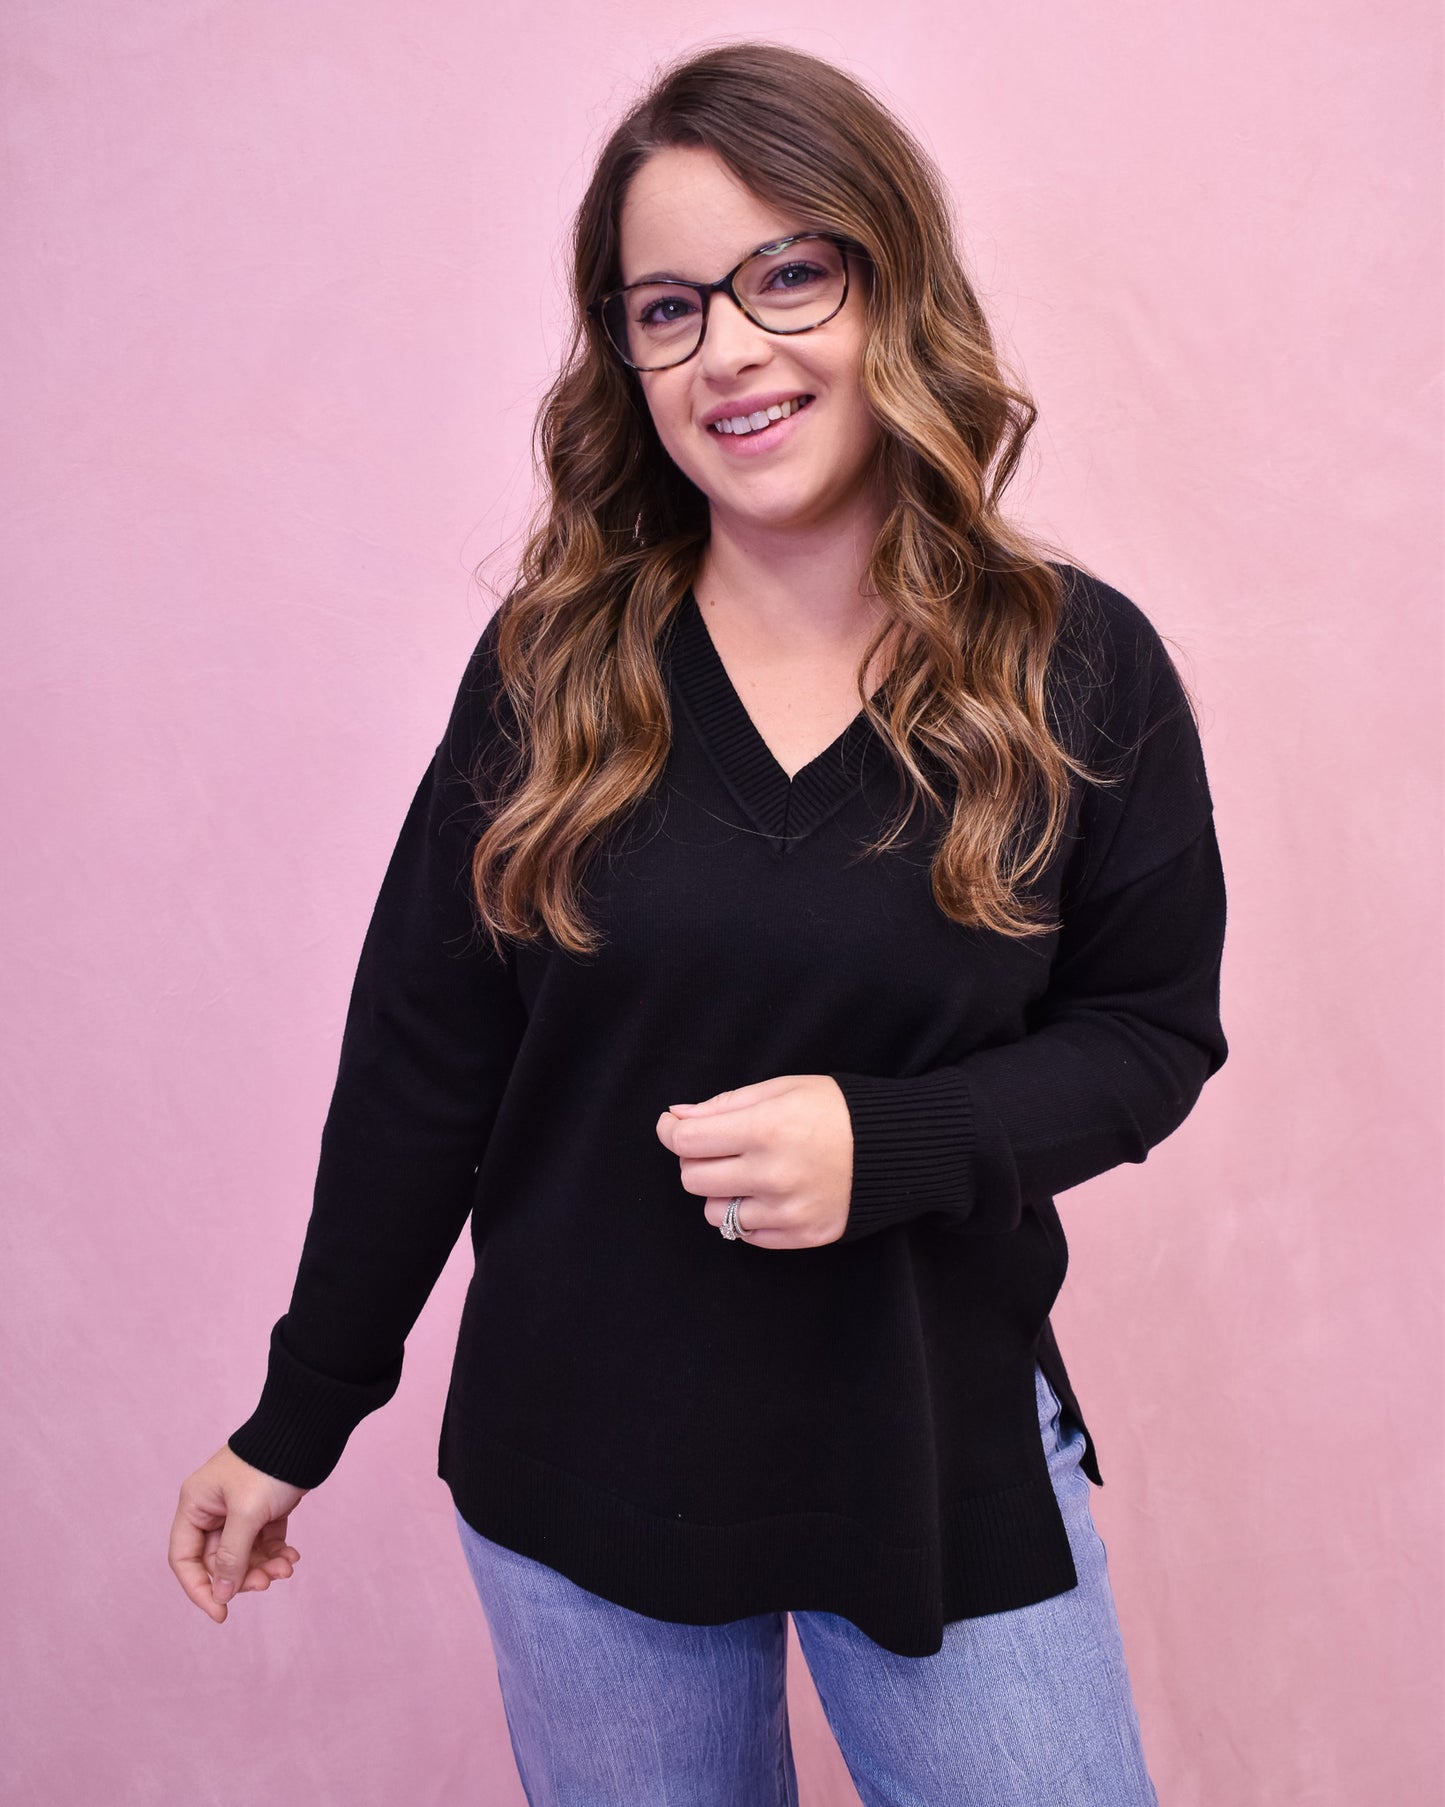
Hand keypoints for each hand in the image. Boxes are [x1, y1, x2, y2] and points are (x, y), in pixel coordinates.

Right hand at [168, 1444, 308, 1622]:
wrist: (307, 1431)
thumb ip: (232, 1556)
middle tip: (268, 1582)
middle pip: (219, 1560)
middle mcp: (213, 1508)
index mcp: (196, 1505)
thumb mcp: (247, 1513)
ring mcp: (239, 1508)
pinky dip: (275, 1553)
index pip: (185, 1558)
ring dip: (263, 1567)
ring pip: (244, 1554)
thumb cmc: (269, 1465)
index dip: (199, 1588)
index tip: (221, 1613)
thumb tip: (222, 1594)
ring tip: (286, 1567)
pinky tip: (292, 1557)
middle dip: (242, 1576)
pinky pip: (264, 1542)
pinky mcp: (265, 1508)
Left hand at [655, 1074, 853, 1248]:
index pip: (687, 1140)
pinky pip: (747, 1235)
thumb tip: (678, 1117)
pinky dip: (748, 1215)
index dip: (671, 1131)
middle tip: (718, 1147)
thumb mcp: (782, 1088)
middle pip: (693, 1179)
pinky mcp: (803, 1235)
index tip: (673, 1126)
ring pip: (714, 1213)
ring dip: (720, 1193)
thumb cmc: (837, 1109)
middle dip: (696, 1160)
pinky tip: (768, 1194)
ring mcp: (788, 1210)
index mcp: (764, 1129)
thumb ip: (725, 1104)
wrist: (897, 1146)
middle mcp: (772, 1174)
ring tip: (748, 1174)